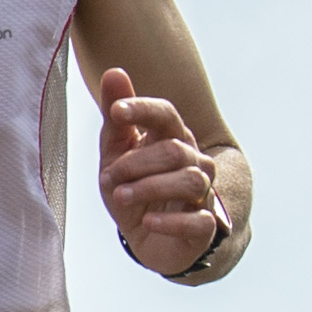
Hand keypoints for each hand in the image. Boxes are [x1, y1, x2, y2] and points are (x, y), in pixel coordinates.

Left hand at [93, 67, 229, 275]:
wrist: (148, 239)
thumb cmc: (134, 188)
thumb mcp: (116, 155)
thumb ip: (116, 119)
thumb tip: (113, 72)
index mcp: (172, 139)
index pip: (166, 115)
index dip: (143, 110)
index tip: (116, 112)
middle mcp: (195, 162)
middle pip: (175, 151)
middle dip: (136, 164)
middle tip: (108, 178)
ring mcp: (203, 194)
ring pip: (190, 181)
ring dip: (150, 188)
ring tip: (122, 197)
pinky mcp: (204, 227)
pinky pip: (196, 221)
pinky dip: (169, 222)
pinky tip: (147, 222)